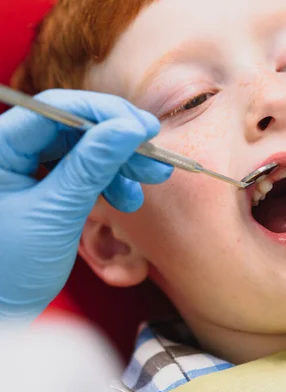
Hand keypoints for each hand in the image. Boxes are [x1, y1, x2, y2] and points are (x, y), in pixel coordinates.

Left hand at [0, 89, 172, 320]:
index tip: (145, 128)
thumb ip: (92, 166)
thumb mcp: (56, 213)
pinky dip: (109, 181)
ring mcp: (24, 168)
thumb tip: (129, 128)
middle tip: (155, 156)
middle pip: (74, 127)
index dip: (106, 114)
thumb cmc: (9, 270)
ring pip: (82, 148)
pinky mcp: (41, 186)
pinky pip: (81, 171)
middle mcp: (8, 151)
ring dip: (120, 163)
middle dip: (119, 142)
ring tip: (150, 179)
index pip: (56, 111)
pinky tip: (128, 196)